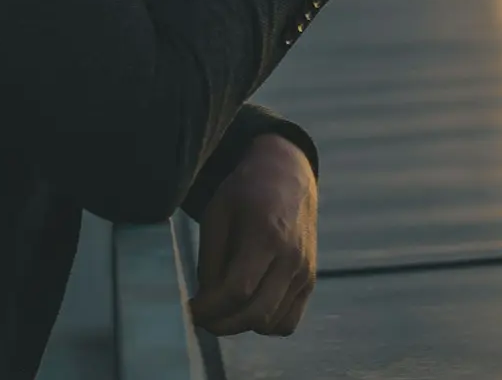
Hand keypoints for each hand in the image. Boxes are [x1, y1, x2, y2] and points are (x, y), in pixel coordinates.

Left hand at [188, 133, 317, 336]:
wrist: (287, 177)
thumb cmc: (246, 192)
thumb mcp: (217, 214)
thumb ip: (210, 260)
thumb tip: (206, 302)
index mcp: (266, 236)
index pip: (238, 290)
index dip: (210, 308)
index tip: (191, 310)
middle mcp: (291, 258)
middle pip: (256, 314)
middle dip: (222, 324)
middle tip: (202, 318)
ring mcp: (305, 272)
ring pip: (272, 323)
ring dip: (243, 325)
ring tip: (224, 309)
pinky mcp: (310, 281)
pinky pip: (288, 321)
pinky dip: (266, 324)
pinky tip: (248, 308)